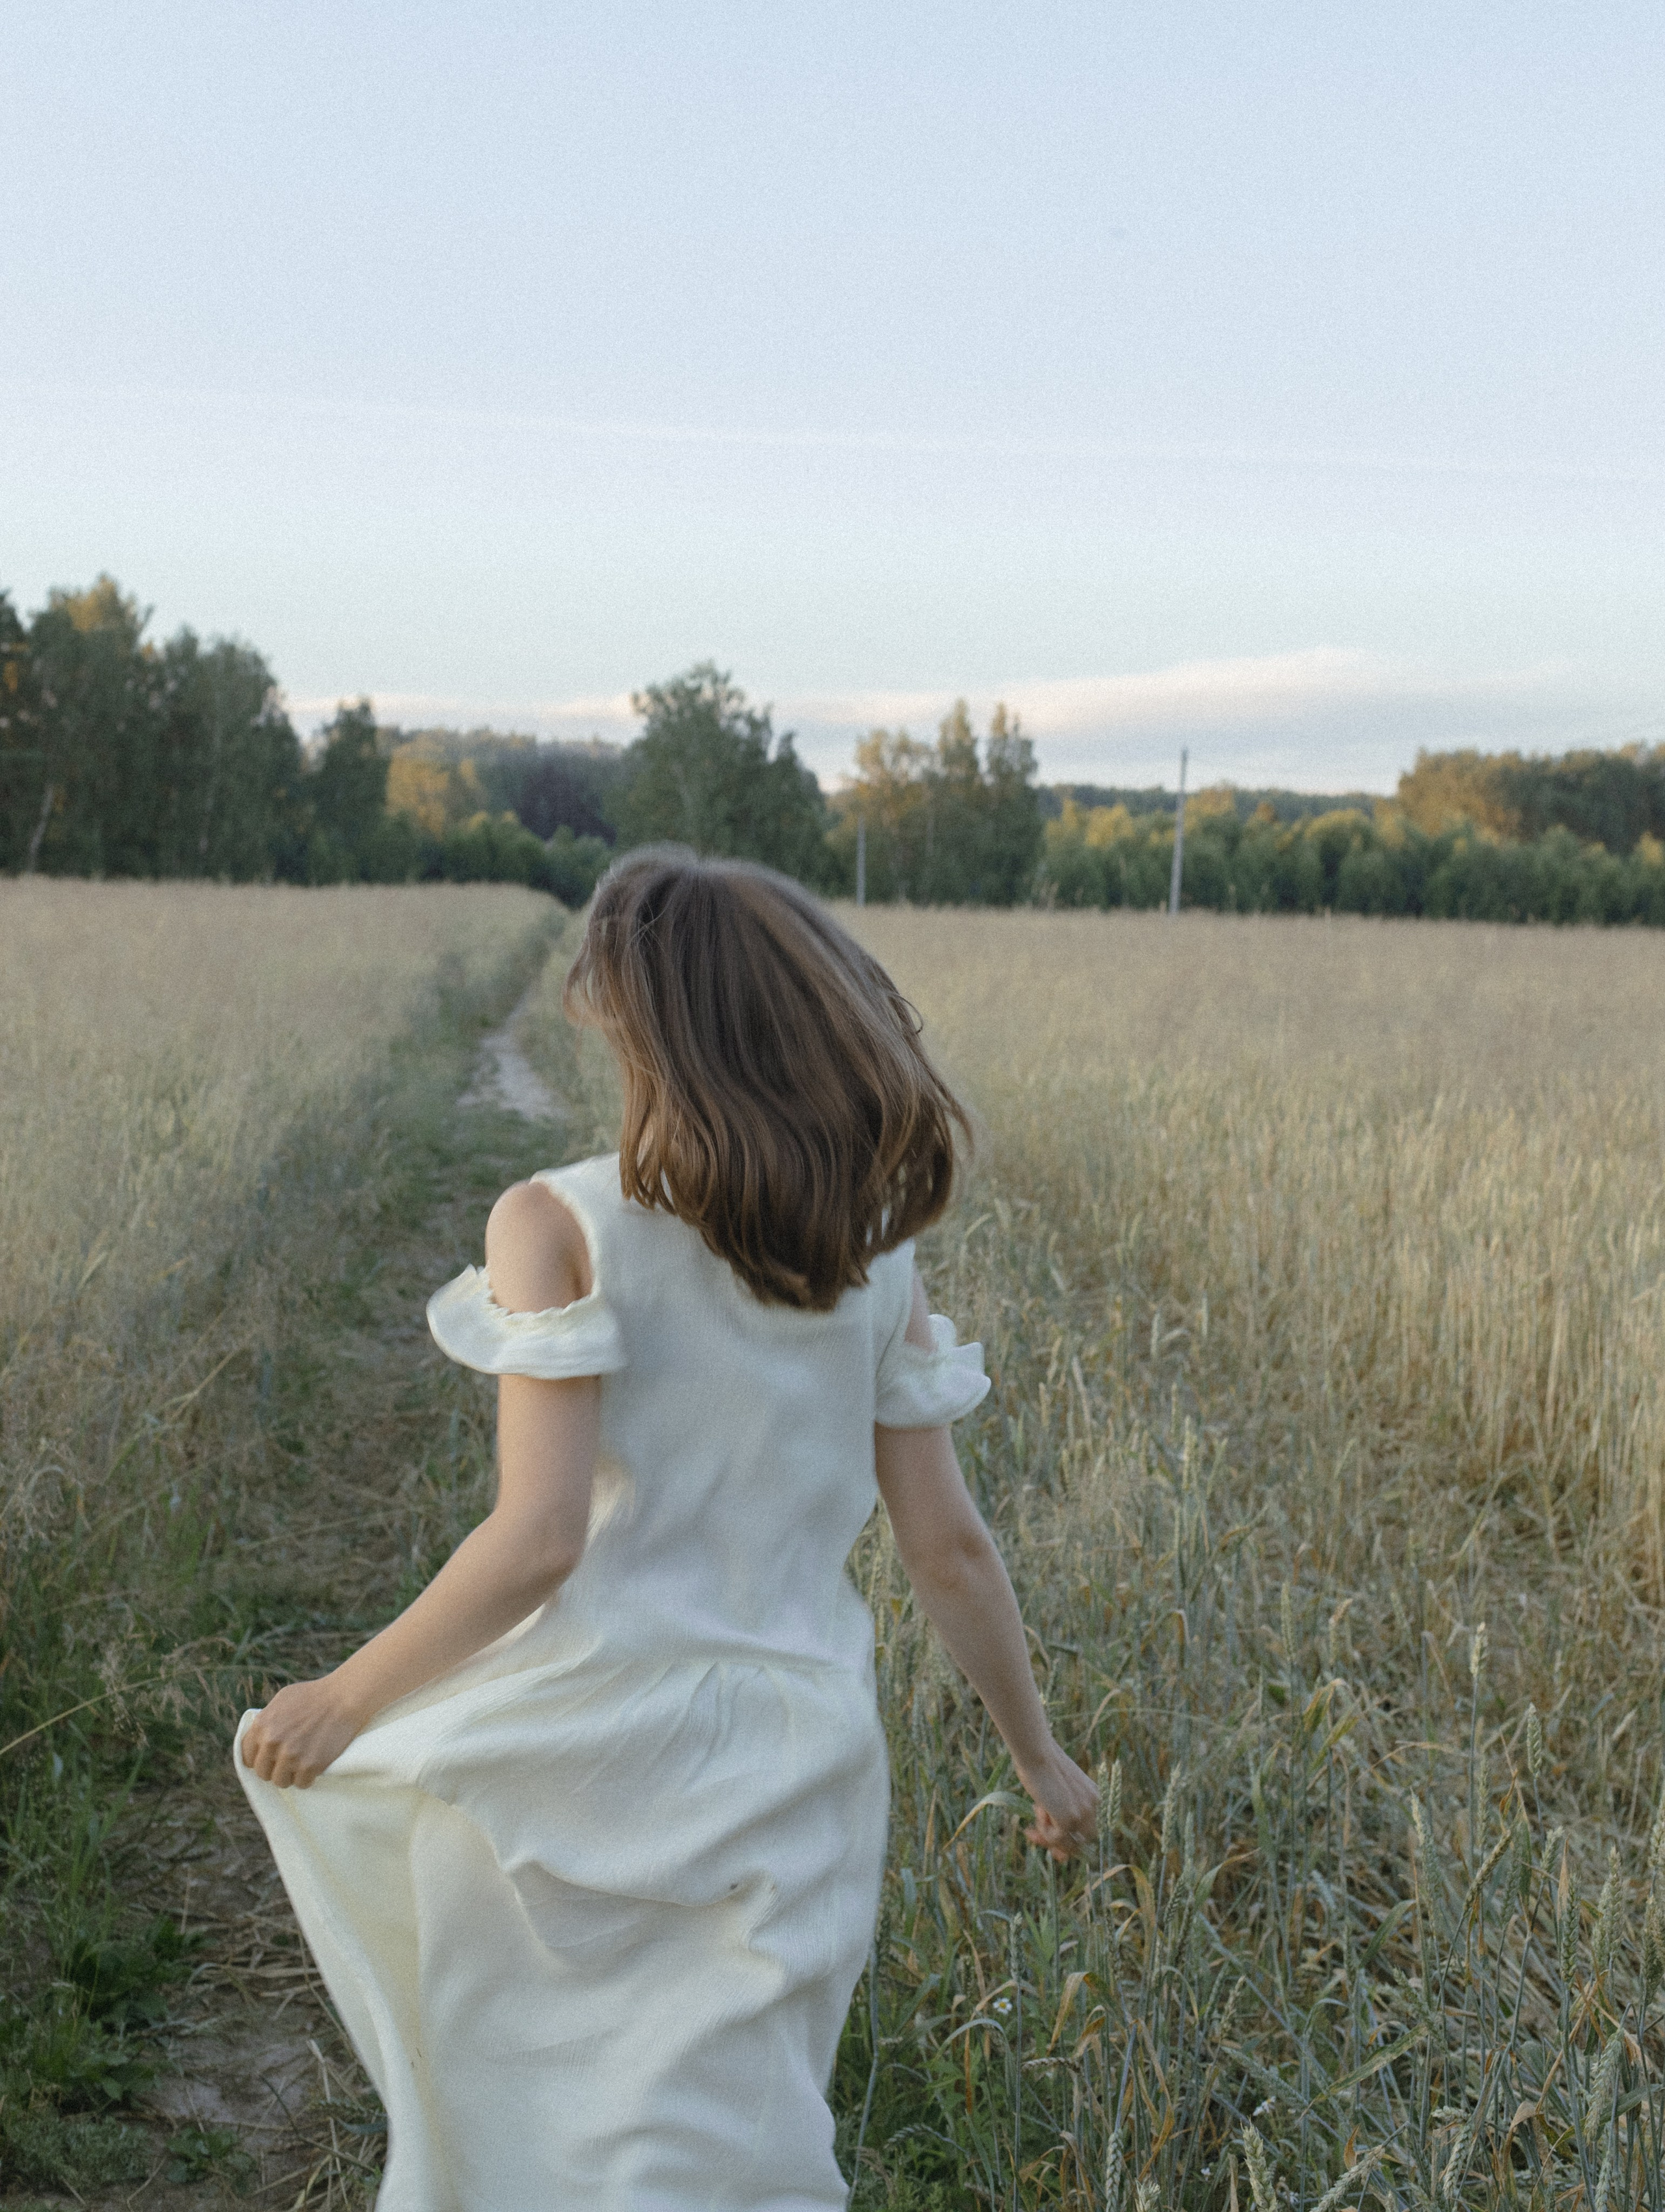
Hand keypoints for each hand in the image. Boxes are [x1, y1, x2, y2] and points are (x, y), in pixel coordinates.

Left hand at [240, 1675, 362, 1788]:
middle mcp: (272, 1742)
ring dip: (290, 1776)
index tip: (270, 1759)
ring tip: (301, 1765)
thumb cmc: (314, 1695)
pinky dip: (307, 1778)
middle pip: (263, 1772)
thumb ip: (266, 1720)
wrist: (344, 1697)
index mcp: (261, 1725)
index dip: (259, 1759)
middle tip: (288, 1762)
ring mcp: (291, 1756)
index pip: (247, 1757)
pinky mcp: (310, 1765)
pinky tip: (313, 1767)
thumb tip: (258, 1739)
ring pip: (280, 1782)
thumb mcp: (282, 1700)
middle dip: (274, 1769)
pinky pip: (301, 1784)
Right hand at [1016, 1740, 1098, 1861]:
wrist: (1037, 1752)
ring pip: (1068, 1844)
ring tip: (1036, 1815)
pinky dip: (1043, 1831)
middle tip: (1036, 1835)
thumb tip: (1057, 1842)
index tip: (1052, 1841)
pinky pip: (1055, 1839)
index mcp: (1095, 1797)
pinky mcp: (1069, 1820)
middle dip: (1059, 1843)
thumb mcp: (1060, 1790)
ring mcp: (1083, 1814)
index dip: (1069, 1838)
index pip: (1088, 1830)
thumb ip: (1063, 1810)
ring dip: (1048, 1836)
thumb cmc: (1042, 1765)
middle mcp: (1095, 1807)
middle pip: (1081, 1841)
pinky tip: (1039, 1809)